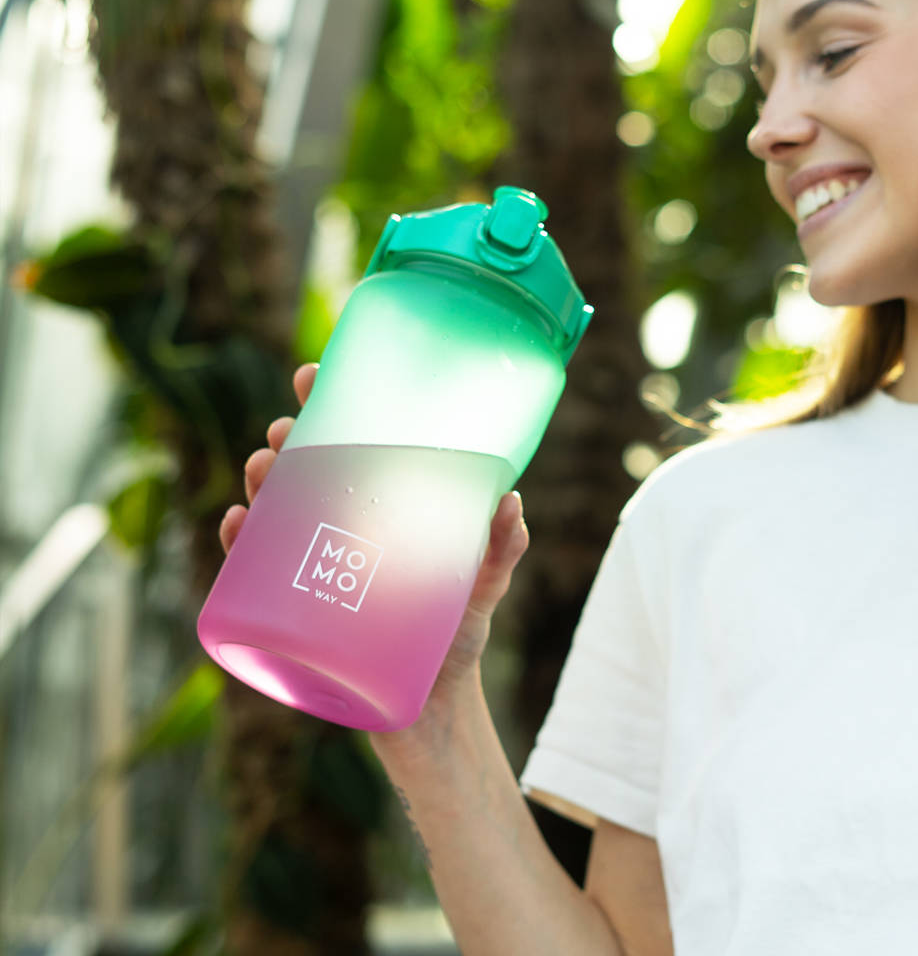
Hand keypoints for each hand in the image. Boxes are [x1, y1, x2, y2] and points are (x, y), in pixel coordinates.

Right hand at [218, 363, 530, 727]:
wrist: (431, 708)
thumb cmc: (456, 634)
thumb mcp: (484, 584)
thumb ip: (501, 547)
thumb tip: (510, 502)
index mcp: (385, 505)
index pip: (353, 441)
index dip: (328, 404)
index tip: (312, 376)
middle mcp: (345, 525)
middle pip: (306, 467)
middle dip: (287, 438)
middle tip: (285, 431)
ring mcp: (315, 564)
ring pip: (273, 508)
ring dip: (259, 480)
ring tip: (261, 470)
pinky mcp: (296, 608)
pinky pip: (254, 569)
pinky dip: (241, 543)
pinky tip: (238, 524)